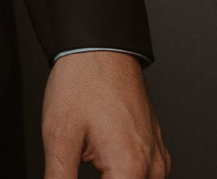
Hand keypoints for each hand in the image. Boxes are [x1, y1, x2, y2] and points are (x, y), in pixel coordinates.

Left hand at [42, 50, 169, 177]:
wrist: (100, 50)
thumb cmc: (82, 84)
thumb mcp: (59, 137)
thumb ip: (59, 178)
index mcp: (131, 167)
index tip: (70, 178)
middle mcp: (153, 166)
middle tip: (76, 167)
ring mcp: (157, 157)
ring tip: (85, 161)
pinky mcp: (154, 149)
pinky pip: (142, 176)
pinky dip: (122, 176)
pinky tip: (100, 168)